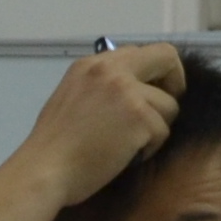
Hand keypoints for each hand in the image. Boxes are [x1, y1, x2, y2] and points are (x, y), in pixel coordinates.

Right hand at [17, 43, 183, 209]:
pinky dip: (150, 148)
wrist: (45, 169)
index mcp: (91, 63)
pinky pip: (163, 130)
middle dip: (175, 84)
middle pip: (166, 57)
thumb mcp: (73, 97)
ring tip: (130, 145)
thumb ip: (102, 86)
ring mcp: (127, 91)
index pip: (140, 51)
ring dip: (157, 128)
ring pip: (169, 105)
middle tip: (164, 111)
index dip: (154, 73)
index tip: (152, 94)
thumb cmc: (54, 146)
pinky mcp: (139, 116)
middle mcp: (111, 68)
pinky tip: (127, 156)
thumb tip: (134, 90)